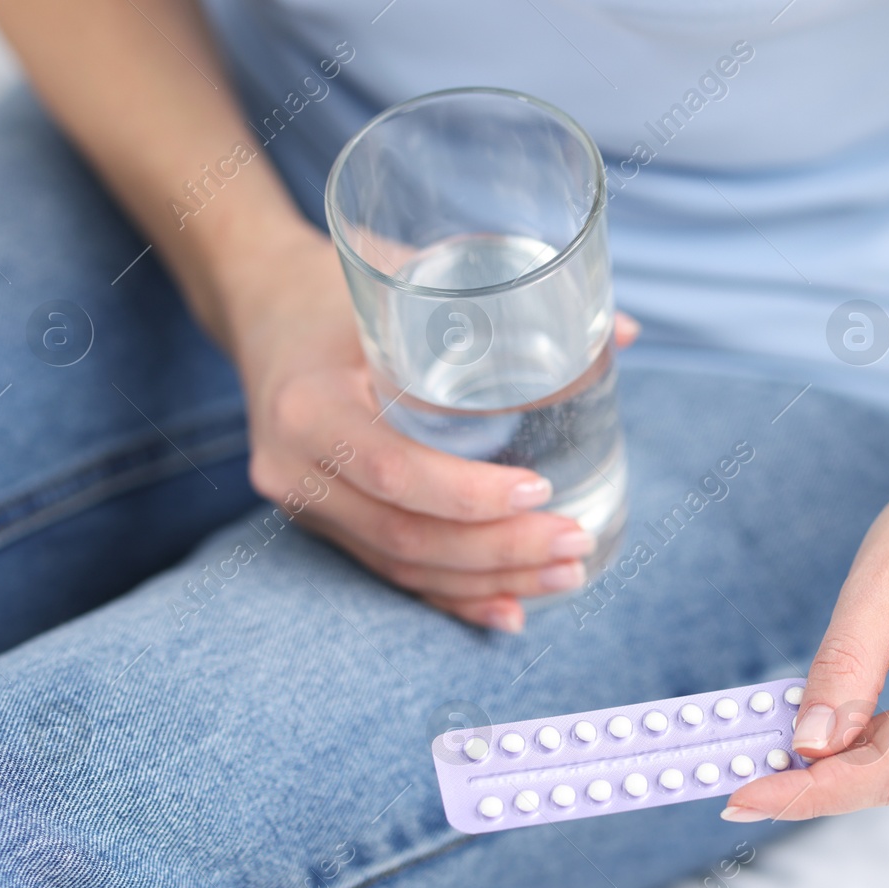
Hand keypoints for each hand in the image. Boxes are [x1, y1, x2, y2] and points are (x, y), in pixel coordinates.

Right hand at [222, 226, 638, 631]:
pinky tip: (508, 611)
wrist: (261, 303)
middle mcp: (295, 468)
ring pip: (403, 566)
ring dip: (489, 582)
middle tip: (575, 542)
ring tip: (566, 575)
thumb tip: (626, 333)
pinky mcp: (322, 523)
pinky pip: (391, 572)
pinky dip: (453, 596)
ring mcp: (304, 505)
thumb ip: (509, 298)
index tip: (539, 491)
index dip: (469, 495)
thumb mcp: (409, 275)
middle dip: (500, 552)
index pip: (394, 470)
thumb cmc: (341, 283)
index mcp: (308, 405)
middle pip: (407, 535)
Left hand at [722, 441, 888, 820]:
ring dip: (853, 752)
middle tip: (745, 751)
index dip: (811, 792)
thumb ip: (844, 668)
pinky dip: (885, 742)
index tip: (739, 799)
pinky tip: (880, 694)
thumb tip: (806, 749)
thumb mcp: (882, 578)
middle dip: (818, 770)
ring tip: (846, 679)